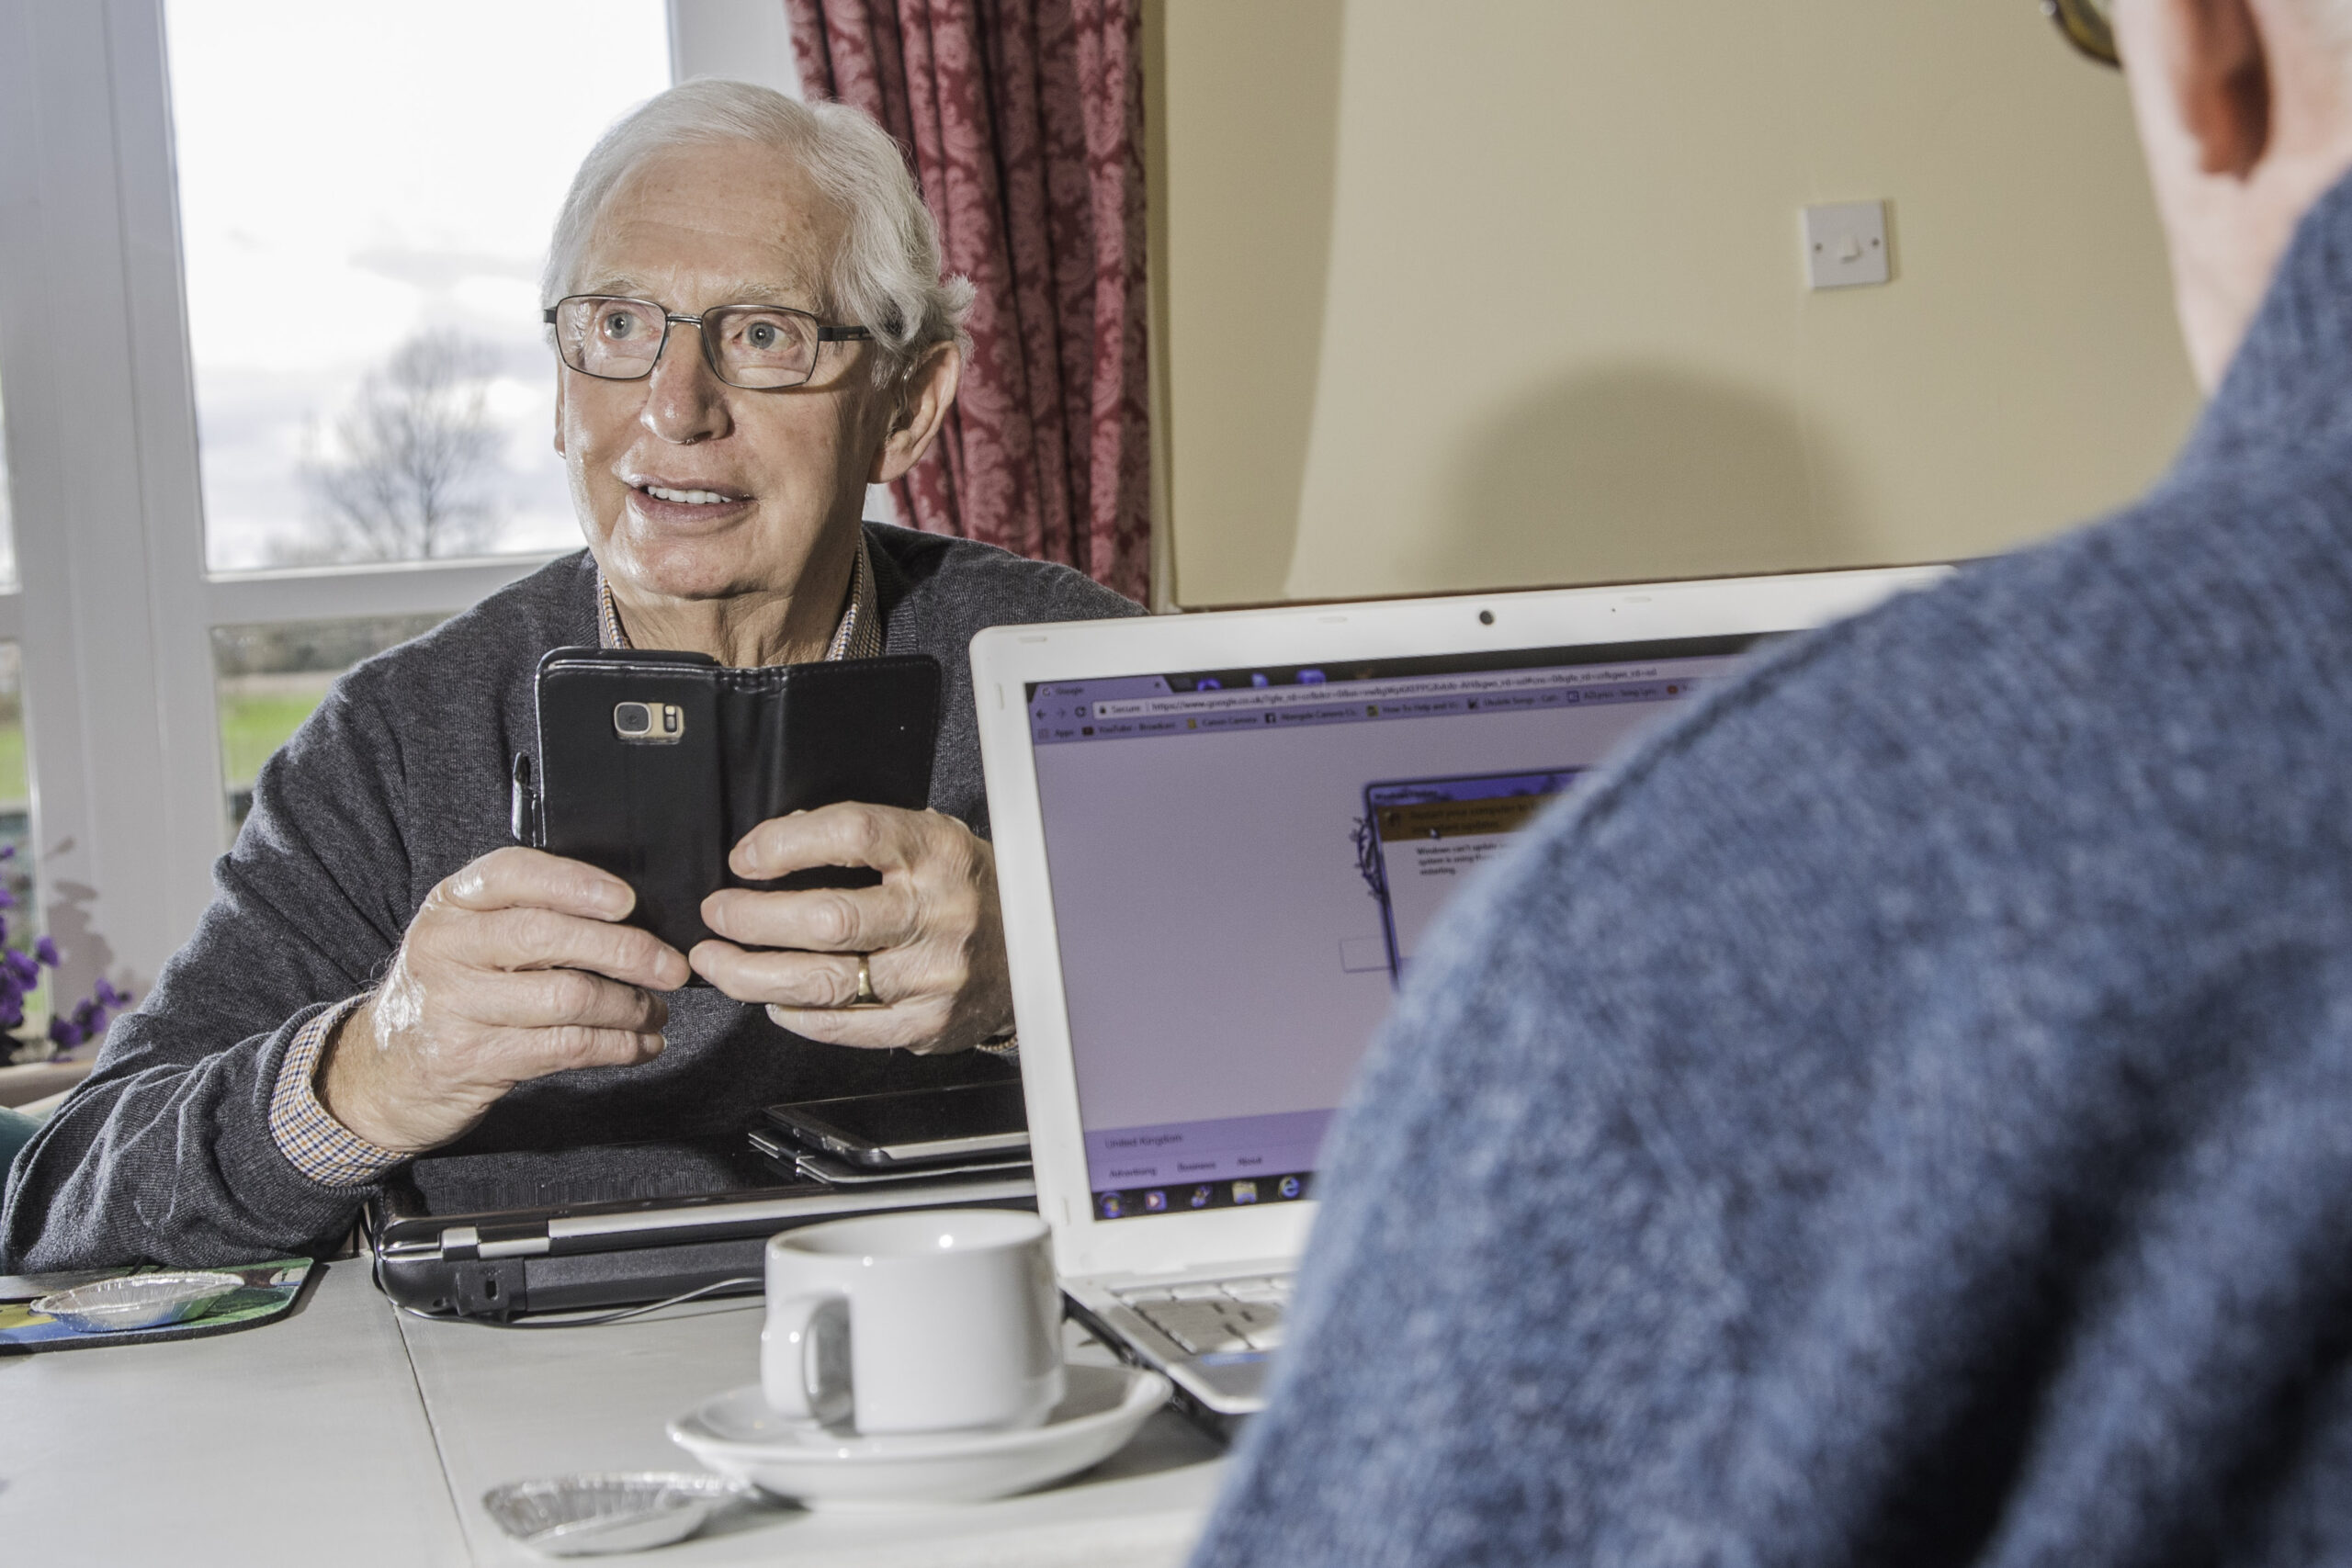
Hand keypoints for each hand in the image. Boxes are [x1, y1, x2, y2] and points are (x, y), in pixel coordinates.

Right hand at [318, 847, 690, 1152]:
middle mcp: (447, 947)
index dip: (576, 883)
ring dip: (629, 1007)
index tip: (629, 900)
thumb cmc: (449, 993)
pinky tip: (639, 1045)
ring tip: (656, 1011)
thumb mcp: (468, 939)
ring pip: (566, 997)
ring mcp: (455, 1006)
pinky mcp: (472, 1059)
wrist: (383, 1071)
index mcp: (451, 904)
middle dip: (625, 951)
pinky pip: (563, 1047)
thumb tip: (629, 915)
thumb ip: (526, 915)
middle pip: (548, 937)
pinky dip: (616, 1046)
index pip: (514, 874)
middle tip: (671, 966)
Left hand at [690, 803, 1011, 1054]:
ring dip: (754, 973)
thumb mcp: (930, 839)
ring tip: (720, 963)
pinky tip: (772, 1000)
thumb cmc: (967, 887)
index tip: (746, 857)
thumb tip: (777, 845)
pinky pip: (846, 1026)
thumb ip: (862, 838)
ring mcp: (933, 973)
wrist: (1035, 948)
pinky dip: (797, 1015)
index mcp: (936, 851)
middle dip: (753, 918)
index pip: (853, 834)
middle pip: (828, 917)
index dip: (787, 844)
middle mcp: (937, 912)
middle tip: (717, 914)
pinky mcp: (927, 1021)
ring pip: (826, 980)